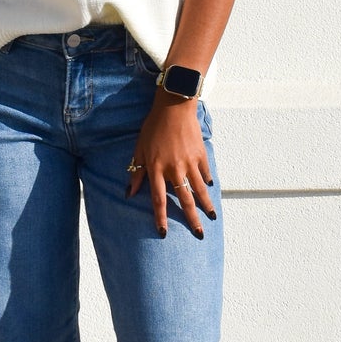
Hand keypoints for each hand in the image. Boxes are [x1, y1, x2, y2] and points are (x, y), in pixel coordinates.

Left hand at [126, 96, 215, 238]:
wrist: (174, 107)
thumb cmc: (153, 127)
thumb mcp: (140, 149)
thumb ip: (136, 172)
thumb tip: (129, 193)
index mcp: (157, 169)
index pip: (158, 199)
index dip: (160, 218)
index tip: (163, 233)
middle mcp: (175, 169)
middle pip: (185, 199)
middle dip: (191, 219)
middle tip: (198, 234)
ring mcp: (190, 162)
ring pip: (200, 189)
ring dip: (206, 205)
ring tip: (212, 217)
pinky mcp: (201, 154)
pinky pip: (205, 172)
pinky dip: (208, 182)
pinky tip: (210, 190)